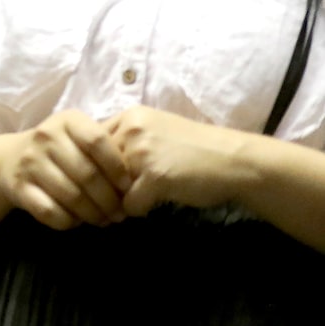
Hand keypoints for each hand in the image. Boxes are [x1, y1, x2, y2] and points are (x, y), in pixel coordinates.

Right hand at [0, 109, 132, 229]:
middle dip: (110, 201)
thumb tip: (136, 183)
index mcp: (67, 121)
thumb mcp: (78, 138)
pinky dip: (69, 221)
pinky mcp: (18, 186)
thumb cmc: (59, 150)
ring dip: (93, 214)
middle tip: (120, 214)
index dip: (118, 168)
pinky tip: (76, 220)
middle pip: (88, 174)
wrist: (9, 159)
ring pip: (71, 196)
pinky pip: (50, 211)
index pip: (98, 142)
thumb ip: (105, 150)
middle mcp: (45, 137)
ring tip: (104, 220)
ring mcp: (30, 161)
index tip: (128, 188)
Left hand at [109, 106, 252, 216]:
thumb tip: (95, 164)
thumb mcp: (156, 132)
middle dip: (103, 186)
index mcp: (129, 116)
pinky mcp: (154, 176)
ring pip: (110, 186)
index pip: (90, 143)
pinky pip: (130, 203)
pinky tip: (151, 206)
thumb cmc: (196, 150)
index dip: (95, 165)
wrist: (235, 161)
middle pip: (96, 165)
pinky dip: (139, 210)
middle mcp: (130, 129)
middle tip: (114, 200)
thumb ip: (127, 141)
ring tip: (132, 203)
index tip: (104, 182)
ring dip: (119, 199)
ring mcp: (141, 152)